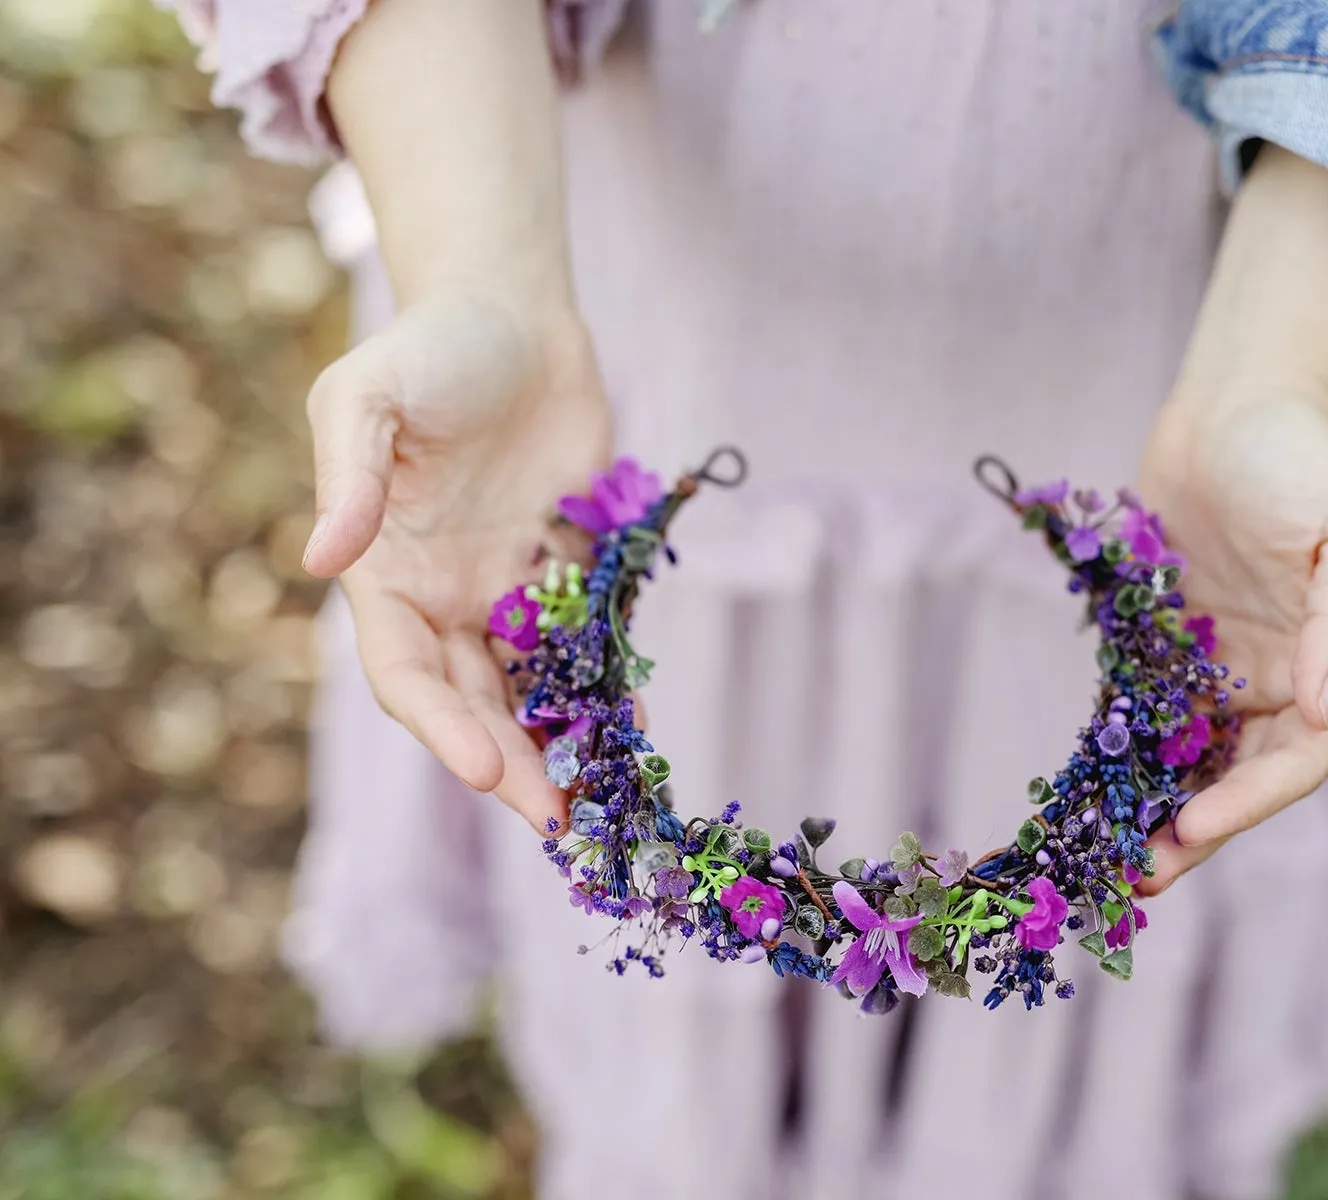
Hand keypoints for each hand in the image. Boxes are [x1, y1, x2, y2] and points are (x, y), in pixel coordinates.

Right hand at [302, 289, 609, 831]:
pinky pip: (588, 647)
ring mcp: (508, 590)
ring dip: (559, 746)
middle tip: (559, 821)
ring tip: (601, 805)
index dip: (440, 728)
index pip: (406, 674)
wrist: (515, 312)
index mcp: (387, 572)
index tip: (486, 772)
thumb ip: (349, 475)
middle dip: (511, 763)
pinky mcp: (569, 573)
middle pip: (473, 703)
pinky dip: (608, 692)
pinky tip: (637, 736)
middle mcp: (445, 596)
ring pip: (531, 690)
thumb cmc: (430, 347)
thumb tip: (319, 559)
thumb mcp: (367, 395)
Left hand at [1133, 389, 1327, 894]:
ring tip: (1108, 861)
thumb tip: (1323, 706)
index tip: (1197, 825)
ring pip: (1192, 762)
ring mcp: (1225, 671)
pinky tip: (1083, 800)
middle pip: (1242, 780)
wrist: (1237, 404)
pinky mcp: (1170, 651)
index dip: (1252, 800)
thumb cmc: (1304, 456)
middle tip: (1141, 877)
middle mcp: (1284, 683)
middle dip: (1197, 830)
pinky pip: (1144, 718)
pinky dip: (1120, 761)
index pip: (1301, 758)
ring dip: (1154, 812)